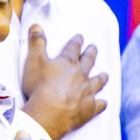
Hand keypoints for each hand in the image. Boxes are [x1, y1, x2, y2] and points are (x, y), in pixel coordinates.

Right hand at [21, 25, 107, 139]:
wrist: (49, 113)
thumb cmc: (40, 87)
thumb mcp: (34, 61)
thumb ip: (36, 43)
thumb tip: (36, 26)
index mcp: (68, 62)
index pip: (73, 48)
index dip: (77, 41)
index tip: (80, 37)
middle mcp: (81, 75)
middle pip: (88, 61)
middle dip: (91, 53)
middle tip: (94, 48)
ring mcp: (87, 92)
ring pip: (98, 82)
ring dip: (101, 78)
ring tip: (104, 75)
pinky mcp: (89, 109)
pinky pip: (99, 105)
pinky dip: (101, 103)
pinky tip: (103, 102)